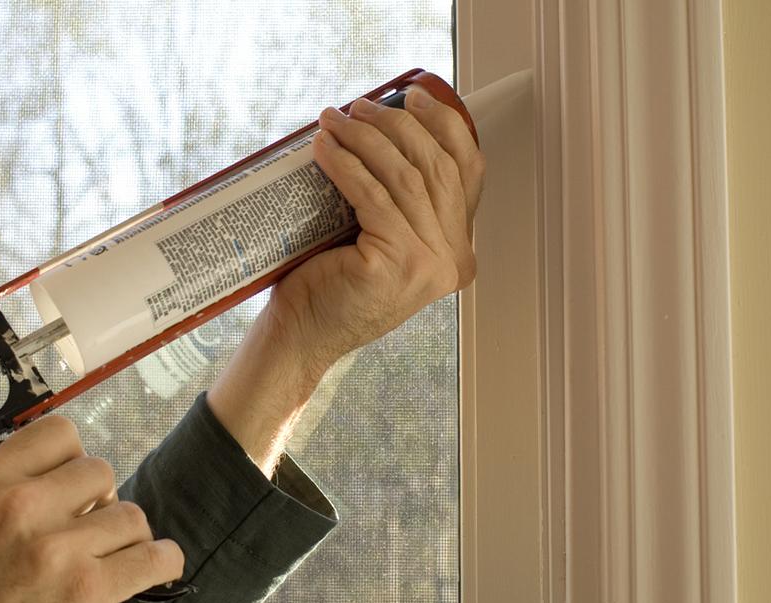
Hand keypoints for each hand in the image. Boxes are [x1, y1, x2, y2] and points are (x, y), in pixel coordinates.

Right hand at [0, 416, 183, 602]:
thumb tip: (33, 471)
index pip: (58, 433)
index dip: (72, 456)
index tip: (72, 477)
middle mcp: (24, 508)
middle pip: (100, 472)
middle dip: (98, 500)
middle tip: (87, 526)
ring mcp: (58, 549)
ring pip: (130, 515)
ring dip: (125, 536)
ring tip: (111, 554)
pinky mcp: (87, 590)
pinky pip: (152, 558)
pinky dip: (162, 561)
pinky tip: (156, 565)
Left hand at [206, 88, 482, 473]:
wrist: (302, 335)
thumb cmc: (333, 283)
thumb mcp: (382, 238)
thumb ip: (401, 202)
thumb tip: (385, 127)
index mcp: (459, 252)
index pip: (468, 172)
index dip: (445, 127)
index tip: (413, 100)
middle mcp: (453, 259)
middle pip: (435, 167)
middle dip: (396, 126)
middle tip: (358, 107)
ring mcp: (428, 263)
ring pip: (403, 177)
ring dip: (365, 138)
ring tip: (334, 120)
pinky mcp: (396, 261)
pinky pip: (372, 195)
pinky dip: (346, 164)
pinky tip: (324, 148)